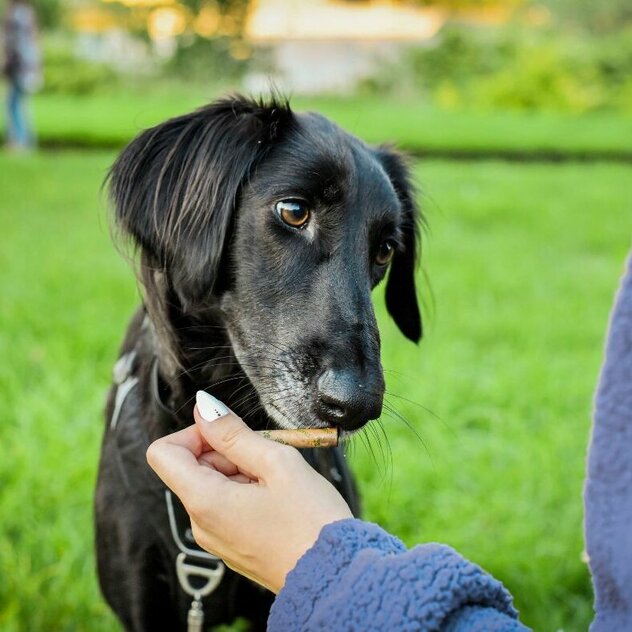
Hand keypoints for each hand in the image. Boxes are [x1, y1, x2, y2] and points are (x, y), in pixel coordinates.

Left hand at [146, 403, 352, 592]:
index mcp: (204, 502)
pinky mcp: (232, 545)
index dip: (195, 433)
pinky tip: (278, 497)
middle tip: (269, 458)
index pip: (163, 452)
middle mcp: (201, 523)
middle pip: (192, 466)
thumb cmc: (311, 521)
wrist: (335, 576)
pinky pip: (226, 504)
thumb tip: (203, 408)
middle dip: (227, 451)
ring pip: (213, 483)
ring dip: (242, 469)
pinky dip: (248, 489)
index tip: (231, 434)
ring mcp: (216, 537)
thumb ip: (233, 433)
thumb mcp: (276, 462)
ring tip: (279, 481)